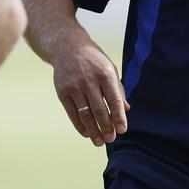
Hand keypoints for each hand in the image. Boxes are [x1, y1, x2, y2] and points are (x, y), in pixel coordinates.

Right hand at [52, 27, 128, 146]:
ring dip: (93, 130)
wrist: (67, 47)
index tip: (122, 130)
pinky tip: (87, 133)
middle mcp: (89, 80)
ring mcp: (74, 86)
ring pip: (85, 114)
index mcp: (105, 74)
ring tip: (99, 141)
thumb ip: (118, 89)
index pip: (114, 99)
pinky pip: (72, 113)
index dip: (118, 116)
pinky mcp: (62, 92)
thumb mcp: (110, 69)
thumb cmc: (94, 60)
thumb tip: (127, 110)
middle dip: (106, 127)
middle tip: (111, 139)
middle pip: (99, 109)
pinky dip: (80, 125)